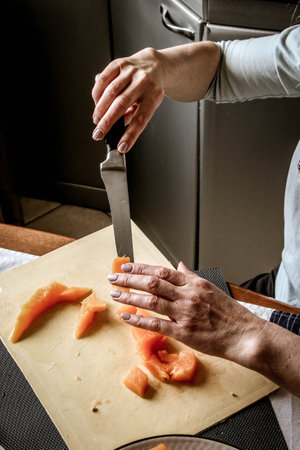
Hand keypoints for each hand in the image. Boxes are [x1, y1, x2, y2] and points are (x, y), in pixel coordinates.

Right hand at [91, 47, 164, 151]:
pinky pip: (104, 80)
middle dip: (107, 122)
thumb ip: (134, 116)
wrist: (153, 65)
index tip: (121, 147)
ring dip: (100, 109)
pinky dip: (97, 94)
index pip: (141, 119)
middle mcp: (143, 82)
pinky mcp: (119, 64)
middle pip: (122, 104)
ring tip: (97, 120)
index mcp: (154, 95)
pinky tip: (97, 103)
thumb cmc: (150, 89)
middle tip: (99, 134)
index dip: (130, 135)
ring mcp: (131, 71)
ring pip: (111, 92)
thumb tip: (117, 128)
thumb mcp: (149, 104)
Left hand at [108, 261, 262, 361]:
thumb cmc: (229, 313)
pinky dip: (139, 319)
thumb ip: (191, 277)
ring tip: (114, 294)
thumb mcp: (211, 288)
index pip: (162, 270)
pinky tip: (126, 316)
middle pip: (153, 282)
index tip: (126, 267)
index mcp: (193, 283)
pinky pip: (157, 324)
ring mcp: (184, 313)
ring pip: (151, 300)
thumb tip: (179, 265)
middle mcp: (187, 295)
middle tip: (113, 278)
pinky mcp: (184, 332)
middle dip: (130, 278)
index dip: (141, 268)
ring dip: (130, 296)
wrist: (244, 334)